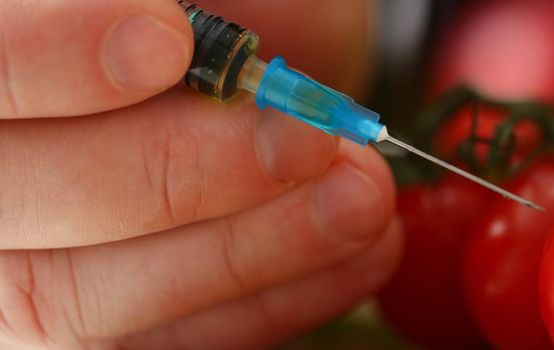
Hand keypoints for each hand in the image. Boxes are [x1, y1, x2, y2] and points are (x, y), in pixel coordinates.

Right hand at [0, 0, 397, 347]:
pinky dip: (273, 304)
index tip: (169, 43)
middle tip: (306, 138)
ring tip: (361, 199)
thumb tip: (197, 50)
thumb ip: (206, 10)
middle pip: (21, 196)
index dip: (51, 61)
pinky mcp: (95, 331)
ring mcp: (21, 270)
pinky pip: (167, 345)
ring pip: (85, 295)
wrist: (252, 75)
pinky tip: (365, 254)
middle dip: (177, 171)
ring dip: (247, 250)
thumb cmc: (230, 11)